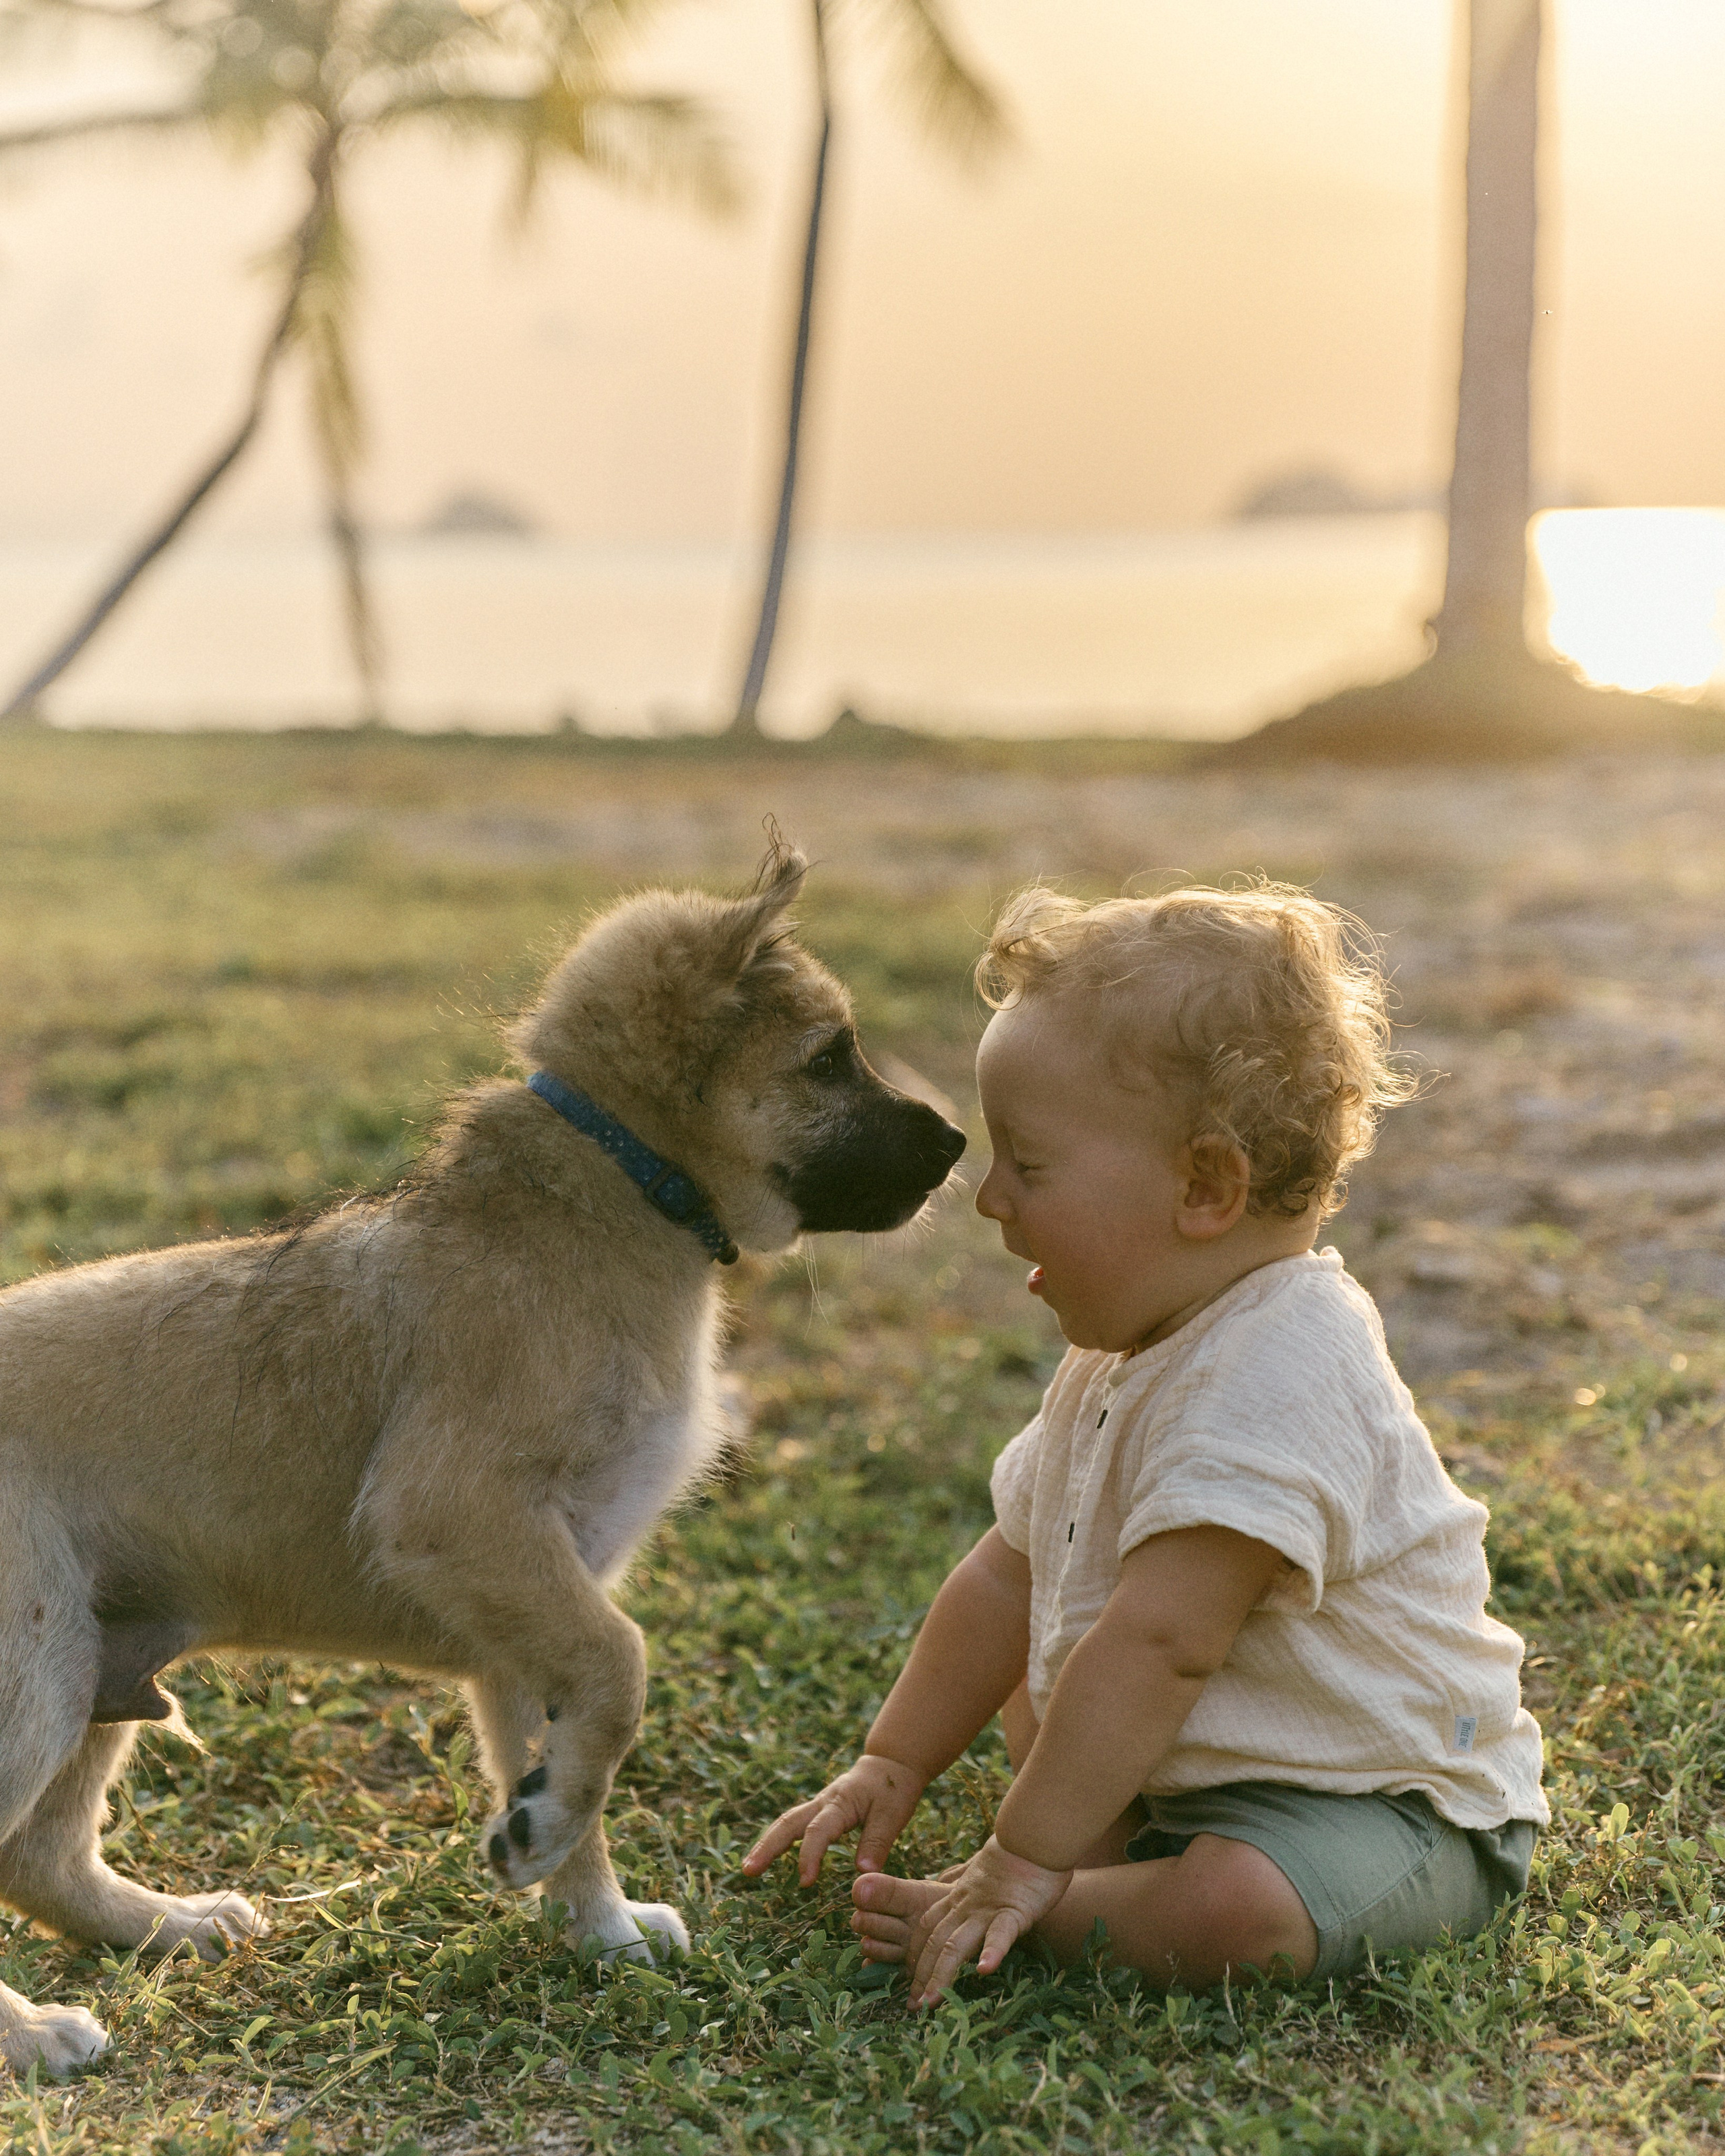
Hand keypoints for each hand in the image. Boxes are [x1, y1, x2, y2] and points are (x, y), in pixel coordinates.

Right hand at [741, 1754, 927, 1886]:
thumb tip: (863, 1873)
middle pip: (789, 1822)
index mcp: (842, 1803)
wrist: (891, 1765)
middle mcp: (824, 1802)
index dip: (810, 1855)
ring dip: (766, 1843)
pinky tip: (766, 1856)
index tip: (805, 1882)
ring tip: (748, 1868)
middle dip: (767, 1846)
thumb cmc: (893, 1790)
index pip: (819, 1830)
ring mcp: (818, 1804)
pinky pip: (793, 1823)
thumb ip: (877, 1842)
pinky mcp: (818, 1809)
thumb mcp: (893, 1814)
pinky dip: (777, 1839)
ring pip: (786, 1822)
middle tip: (748, 1871)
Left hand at [905, 1835, 1071, 2005]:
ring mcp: (988, 1909)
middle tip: (912, 2008)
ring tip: (930, 2002)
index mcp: (959, 1898)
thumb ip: (964, 1883)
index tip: (909, 1984)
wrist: (1035, 1834)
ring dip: (941, 1974)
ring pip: (957, 1944)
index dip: (916, 1957)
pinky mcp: (1015, 1910)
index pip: (928, 1930)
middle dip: (921, 1975)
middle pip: (935, 1943)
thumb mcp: (982, 1874)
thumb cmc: (1016, 1858)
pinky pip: (1001, 1933)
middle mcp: (966, 1906)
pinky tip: (984, 1970)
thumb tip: (949, 1889)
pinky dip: (992, 1951)